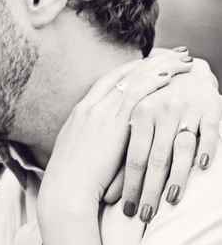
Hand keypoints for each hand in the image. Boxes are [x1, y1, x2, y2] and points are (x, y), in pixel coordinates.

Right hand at [41, 52, 192, 216]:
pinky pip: (137, 93)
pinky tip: (170, 75)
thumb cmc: (71, 183)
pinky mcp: (113, 122)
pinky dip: (154, 80)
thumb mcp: (75, 155)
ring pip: (133, 79)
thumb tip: (98, 146)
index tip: (145, 64)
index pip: (106, 82)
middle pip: (122, 74)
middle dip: (147, 62)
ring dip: (159, 66)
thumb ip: (88, 142)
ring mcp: (100, 112)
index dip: (128, 70)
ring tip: (180, 59)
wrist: (65, 191)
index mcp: (78, 114)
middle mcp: (88, 107)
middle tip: (169, 53)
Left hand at [108, 52, 219, 220]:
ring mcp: (187, 110)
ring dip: (177, 177)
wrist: (186, 74)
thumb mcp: (136, 121)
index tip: (126, 209)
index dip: (130, 185)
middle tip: (144, 214)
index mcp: (138, 114)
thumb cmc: (155, 107)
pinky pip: (210, 132)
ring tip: (170, 201)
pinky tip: (202, 167)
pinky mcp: (211, 109)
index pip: (133, 157)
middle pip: (155, 158)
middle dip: (149, 189)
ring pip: (181, 149)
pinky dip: (206, 149)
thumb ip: (124, 151)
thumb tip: (108, 194)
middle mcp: (161, 111)